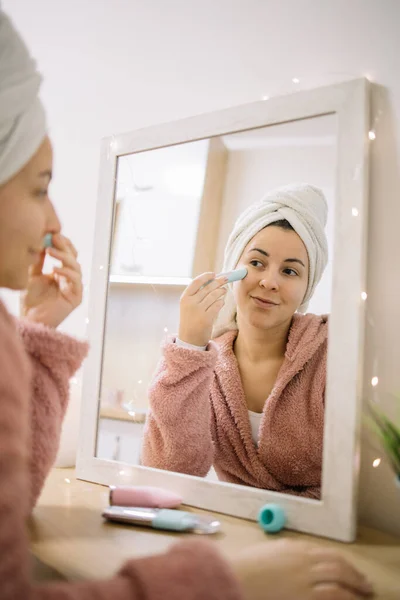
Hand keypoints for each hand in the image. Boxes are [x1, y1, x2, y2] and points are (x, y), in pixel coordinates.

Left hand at [21, 233, 82, 328]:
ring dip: (64, 257)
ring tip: (50, 251)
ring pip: (76, 267)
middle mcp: (70, 279)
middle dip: (65, 246)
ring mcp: (74, 287)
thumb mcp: (32, 275)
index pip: (67, 254)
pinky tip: (54, 269)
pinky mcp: (76, 297)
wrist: (31, 319)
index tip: (53, 234)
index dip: (63, 243)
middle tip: (54, 237)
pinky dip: (66, 273)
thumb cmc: (31, 301)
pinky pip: (76, 281)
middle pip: (74, 257)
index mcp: (61, 273)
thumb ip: (38, 261)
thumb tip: (41, 242)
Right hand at [178, 272, 227, 346]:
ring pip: (214, 295)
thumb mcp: (188, 306)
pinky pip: (218, 305)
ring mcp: (198, 310)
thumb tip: (211, 281)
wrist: (189, 339)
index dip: (206, 276)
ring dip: (221, 291)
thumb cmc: (191, 320)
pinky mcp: (206, 318)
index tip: (214, 274)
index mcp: (185, 298)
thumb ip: (196, 295)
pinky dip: (221, 302)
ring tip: (224, 290)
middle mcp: (190, 303)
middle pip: (208, 287)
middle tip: (226, 278)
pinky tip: (222, 302)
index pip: (196, 282)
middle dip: (218, 281)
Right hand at [230, 539, 373, 599]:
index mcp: (295, 547)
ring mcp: (307, 577)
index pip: (326, 553)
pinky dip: (345, 597)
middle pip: (337, 564)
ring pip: (340, 579)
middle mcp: (305, 559)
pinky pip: (333, 595)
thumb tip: (297, 555)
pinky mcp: (307, 595)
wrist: (236, 577)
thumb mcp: (268, 551)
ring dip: (355, 586)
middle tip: (364, 583)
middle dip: (354, 573)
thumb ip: (286, 552)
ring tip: (363, 593)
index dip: (342, 562)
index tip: (349, 569)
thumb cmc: (245, 566)